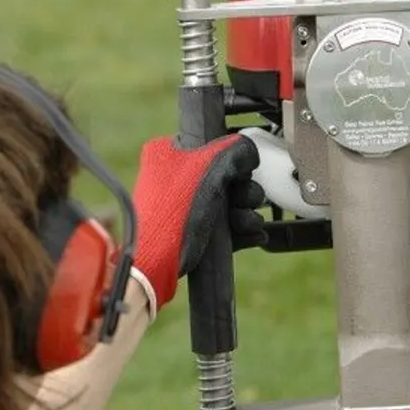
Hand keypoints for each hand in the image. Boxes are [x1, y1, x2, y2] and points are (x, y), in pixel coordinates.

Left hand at [130, 133, 266, 310]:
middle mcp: (177, 178)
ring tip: (246, 223)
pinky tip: (254, 234)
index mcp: (170, 153)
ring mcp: (187, 208)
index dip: (234, 160)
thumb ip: (238, 150)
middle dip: (245, 192)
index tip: (240, 172)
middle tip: (243, 200)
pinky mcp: (196, 234)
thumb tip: (250, 153)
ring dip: (247, 214)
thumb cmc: (175, 210)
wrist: (156, 262)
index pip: (214, 147)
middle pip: (229, 178)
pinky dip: (243, 230)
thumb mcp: (210, 166)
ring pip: (231, 204)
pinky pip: (228, 227)